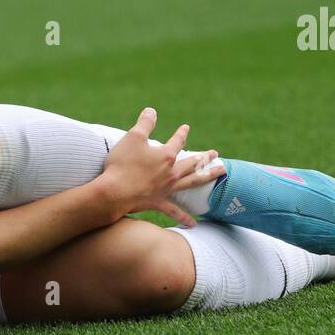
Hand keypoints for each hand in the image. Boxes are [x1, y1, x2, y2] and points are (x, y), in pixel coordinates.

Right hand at [98, 107, 223, 225]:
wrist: (114, 192)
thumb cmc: (122, 164)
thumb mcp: (132, 138)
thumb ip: (144, 123)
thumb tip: (152, 111)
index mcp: (166, 156)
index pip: (177, 141)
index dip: (182, 134)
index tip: (186, 128)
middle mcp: (170, 173)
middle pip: (192, 163)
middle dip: (204, 157)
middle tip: (215, 154)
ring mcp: (166, 189)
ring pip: (192, 182)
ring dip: (207, 177)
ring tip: (221, 173)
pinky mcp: (158, 202)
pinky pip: (175, 211)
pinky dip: (184, 217)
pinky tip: (194, 223)